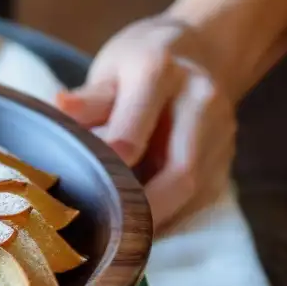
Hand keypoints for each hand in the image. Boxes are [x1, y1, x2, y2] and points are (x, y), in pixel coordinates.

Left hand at [55, 16, 236, 233]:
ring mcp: (221, 130)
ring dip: (159, 217)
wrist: (201, 48)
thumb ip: (89, 98)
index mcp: (159, 72)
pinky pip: (201, 194)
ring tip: (120, 237)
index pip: (131, 135)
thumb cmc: (142, 59)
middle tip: (105, 235)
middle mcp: (199, 102)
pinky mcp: (227, 154)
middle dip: (143, 210)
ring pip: (194, 188)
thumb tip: (59, 107)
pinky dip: (172, 212)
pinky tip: (143, 225)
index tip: (78, 194)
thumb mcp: (110, 68)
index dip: (105, 170)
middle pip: (179, 172)